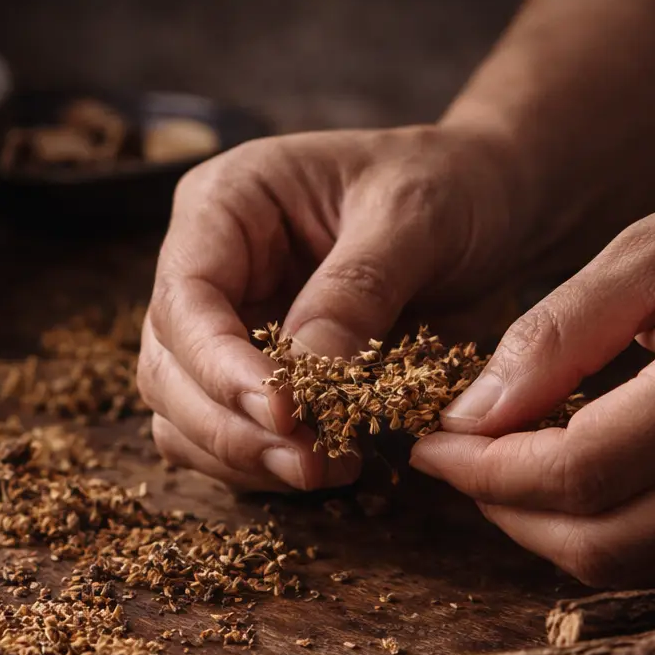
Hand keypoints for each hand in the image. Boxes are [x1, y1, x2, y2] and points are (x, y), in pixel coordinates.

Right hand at [139, 125, 538, 491]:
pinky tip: (327, 466)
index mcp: (225, 204)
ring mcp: (225, 322)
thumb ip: (354, 292)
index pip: (183, 300)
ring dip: (242, 457)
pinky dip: (263, 465)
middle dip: (230, 427)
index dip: (219, 367)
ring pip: (183, 414)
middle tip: (309, 463)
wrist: (487, 197)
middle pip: (168, 368)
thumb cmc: (448, 184)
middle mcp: (208, 265)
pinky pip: (227, 435)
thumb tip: (302, 382)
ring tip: (324, 470)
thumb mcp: (413, 217)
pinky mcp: (254, 372)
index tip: (282, 415)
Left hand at [409, 133, 654, 585]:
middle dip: (504, 511)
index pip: (578, 474)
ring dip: (548, 529)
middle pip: (601, 544)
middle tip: (457, 457)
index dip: (483, 471)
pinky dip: (607, 525)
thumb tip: (469, 414)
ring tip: (504, 463)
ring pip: (636, 564)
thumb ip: (556, 333)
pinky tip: (573, 470)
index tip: (429, 441)